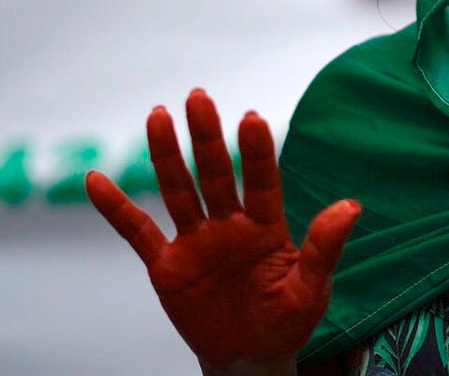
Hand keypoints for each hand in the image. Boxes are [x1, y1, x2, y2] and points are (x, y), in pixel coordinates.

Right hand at [86, 89, 359, 369]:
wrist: (251, 356)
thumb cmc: (286, 319)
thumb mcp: (311, 289)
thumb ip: (324, 248)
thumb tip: (352, 205)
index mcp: (266, 226)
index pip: (262, 181)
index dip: (256, 152)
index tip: (251, 117)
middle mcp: (229, 224)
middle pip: (215, 174)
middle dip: (207, 137)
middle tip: (198, 97)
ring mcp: (196, 241)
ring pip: (178, 191)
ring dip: (166, 155)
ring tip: (158, 115)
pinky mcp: (167, 265)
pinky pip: (137, 232)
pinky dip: (116, 208)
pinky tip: (96, 180)